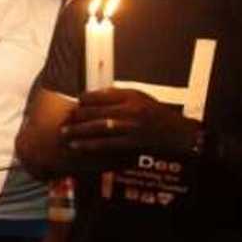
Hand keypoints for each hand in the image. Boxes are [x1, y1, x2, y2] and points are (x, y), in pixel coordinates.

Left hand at [61, 88, 199, 158]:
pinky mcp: (132, 143)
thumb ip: (118, 95)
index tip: (75, 102)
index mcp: (132, 96)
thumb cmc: (156, 114)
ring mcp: (132, 127)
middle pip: (97, 111)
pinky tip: (77, 146)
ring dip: (78, 131)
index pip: (101, 94)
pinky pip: (107, 144)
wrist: (178, 133)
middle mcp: (131, 109)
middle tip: (64, 119)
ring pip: (98, 127)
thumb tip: (93, 95)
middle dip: (77, 116)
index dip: (84, 99)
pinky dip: (90, 145)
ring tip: (64, 133)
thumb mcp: (140, 98)